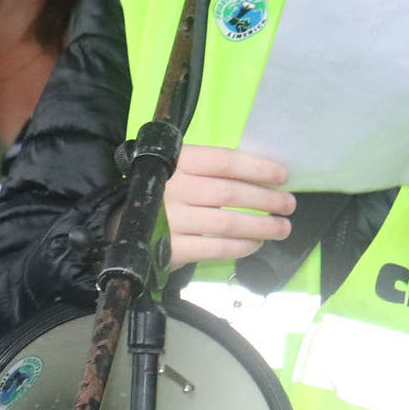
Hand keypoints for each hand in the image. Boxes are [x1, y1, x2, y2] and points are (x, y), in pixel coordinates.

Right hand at [164, 145, 293, 268]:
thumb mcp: (180, 167)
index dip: (258, 168)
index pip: (225, 162)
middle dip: (266, 200)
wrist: (120, 220)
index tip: (283, 177)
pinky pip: (214, 248)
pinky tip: (255, 244)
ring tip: (281, 228)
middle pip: (230, 194)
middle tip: (289, 206)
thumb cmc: (162, 188)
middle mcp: (174, 188)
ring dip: (260, 226)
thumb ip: (212, 169)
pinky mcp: (169, 248)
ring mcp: (171, 220)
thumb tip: (262, 177)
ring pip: (227, 224)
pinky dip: (240, 247)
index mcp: (179, 161)